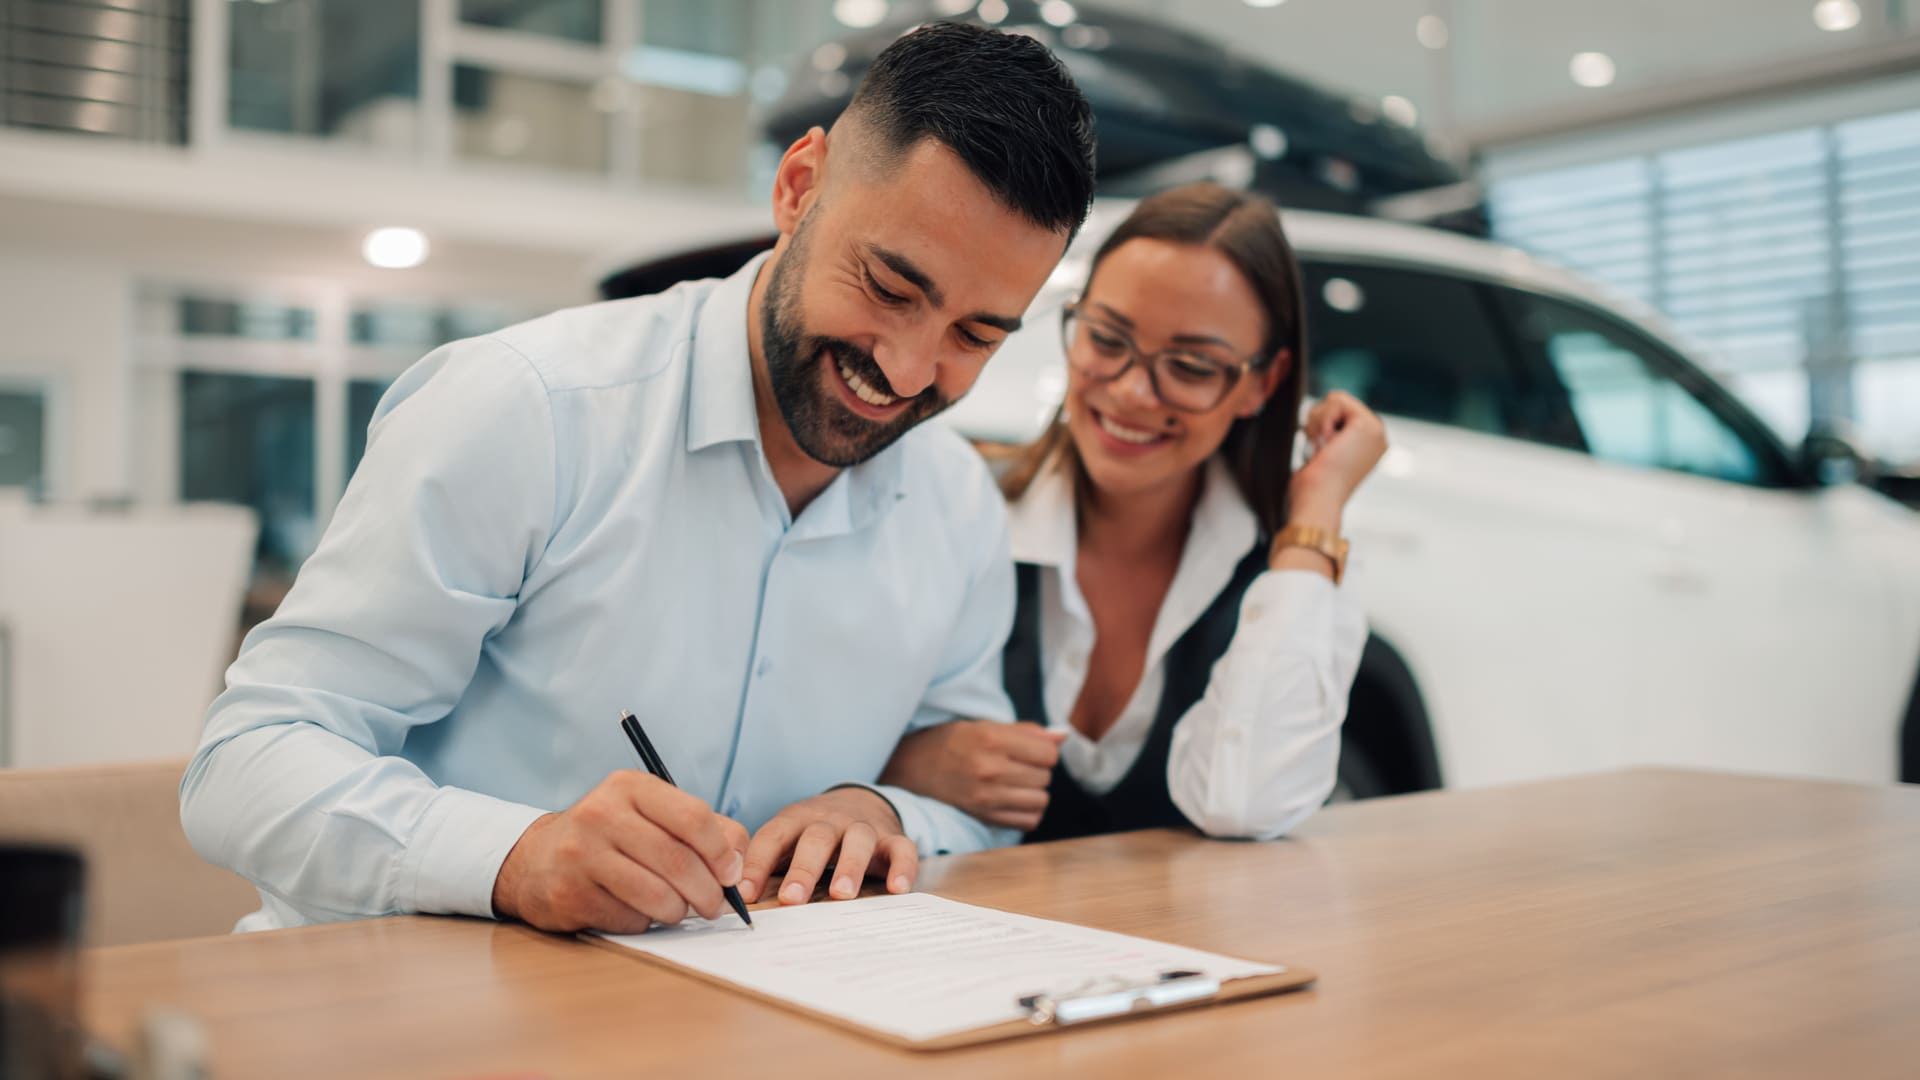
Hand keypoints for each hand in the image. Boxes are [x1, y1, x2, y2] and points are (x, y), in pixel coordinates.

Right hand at [491, 770, 748, 934]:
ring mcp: (581, 853)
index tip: (730, 875)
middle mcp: (601, 813)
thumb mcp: (653, 816)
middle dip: (707, 893)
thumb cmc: (612, 837)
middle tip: (714, 907)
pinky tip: (636, 911)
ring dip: (679, 912)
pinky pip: (630, 918)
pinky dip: (645, 922)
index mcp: (629, 786)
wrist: (538, 860)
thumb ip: (705, 830)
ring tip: (678, 910)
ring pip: (657, 895)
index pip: (693, 817)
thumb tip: (738, 864)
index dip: (720, 852)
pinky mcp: (570, 893)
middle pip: (678, 861)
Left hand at [740, 787, 916, 905]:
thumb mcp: (786, 839)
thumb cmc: (811, 835)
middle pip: (816, 839)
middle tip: (792, 899)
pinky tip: (897, 889)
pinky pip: (902, 848)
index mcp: (795, 819)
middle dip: (804, 869)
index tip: (745, 894)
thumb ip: (767, 864)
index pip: (773, 837)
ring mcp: (863, 827)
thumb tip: (731, 899)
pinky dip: (902, 867)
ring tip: (842, 895)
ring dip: (850, 866)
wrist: (859, 801)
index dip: (758, 864)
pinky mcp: (892, 837)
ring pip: (858, 840)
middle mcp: (829, 820)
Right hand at [879, 720, 1065, 829]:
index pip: (1048, 754)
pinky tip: (1015, 801)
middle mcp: (990, 769)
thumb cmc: (951, 742)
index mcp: (991, 739)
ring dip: (1035, 792)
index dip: (1044, 751)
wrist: (911, 767)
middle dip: (1039, 770)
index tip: (1031, 751)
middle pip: (1045, 777)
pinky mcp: (983, 816)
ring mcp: (986, 796)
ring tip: (1017, 783)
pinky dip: (1028, 812)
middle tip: (1019, 765)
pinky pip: (1028, 821)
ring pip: (1041, 800)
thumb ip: (1026, 732)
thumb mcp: (984, 726)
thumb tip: (1062, 736)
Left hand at [1288, 391, 1387, 528]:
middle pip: (1338, 402)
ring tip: (1324, 450)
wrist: (1318, 501)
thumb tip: (1319, 413)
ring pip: (1336, 400)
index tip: (1321, 452)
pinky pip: (1336, 401)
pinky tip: (1327, 444)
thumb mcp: (1322, 456)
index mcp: (1368, 445)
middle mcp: (1377, 437)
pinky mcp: (1367, 425)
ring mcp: (1376, 430)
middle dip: (1318, 422)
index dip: (1320, 425)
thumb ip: (1329, 434)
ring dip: (1318, 423)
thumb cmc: (1313, 488)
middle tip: (1321, 451)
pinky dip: (1322, 421)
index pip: (1339, 411)